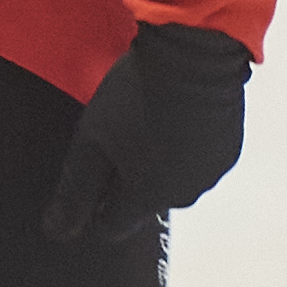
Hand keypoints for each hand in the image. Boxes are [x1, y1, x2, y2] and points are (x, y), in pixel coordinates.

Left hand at [43, 22, 251, 242]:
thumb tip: (57, 233)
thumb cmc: (137, 95)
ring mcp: (211, 173)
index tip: (94, 170)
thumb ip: (75, 191)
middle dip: (130, 179)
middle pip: (144, 202)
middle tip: (120, 135)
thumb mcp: (92, 142)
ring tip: (150, 119)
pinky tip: (176, 115)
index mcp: (148, 198)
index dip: (96, 204)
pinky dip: (187, 147)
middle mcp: (184, 196)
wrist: (195, 53)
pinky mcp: (229, 150)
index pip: (113, 227)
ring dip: (160, 163)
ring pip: (174, 181)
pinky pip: (199, 161)